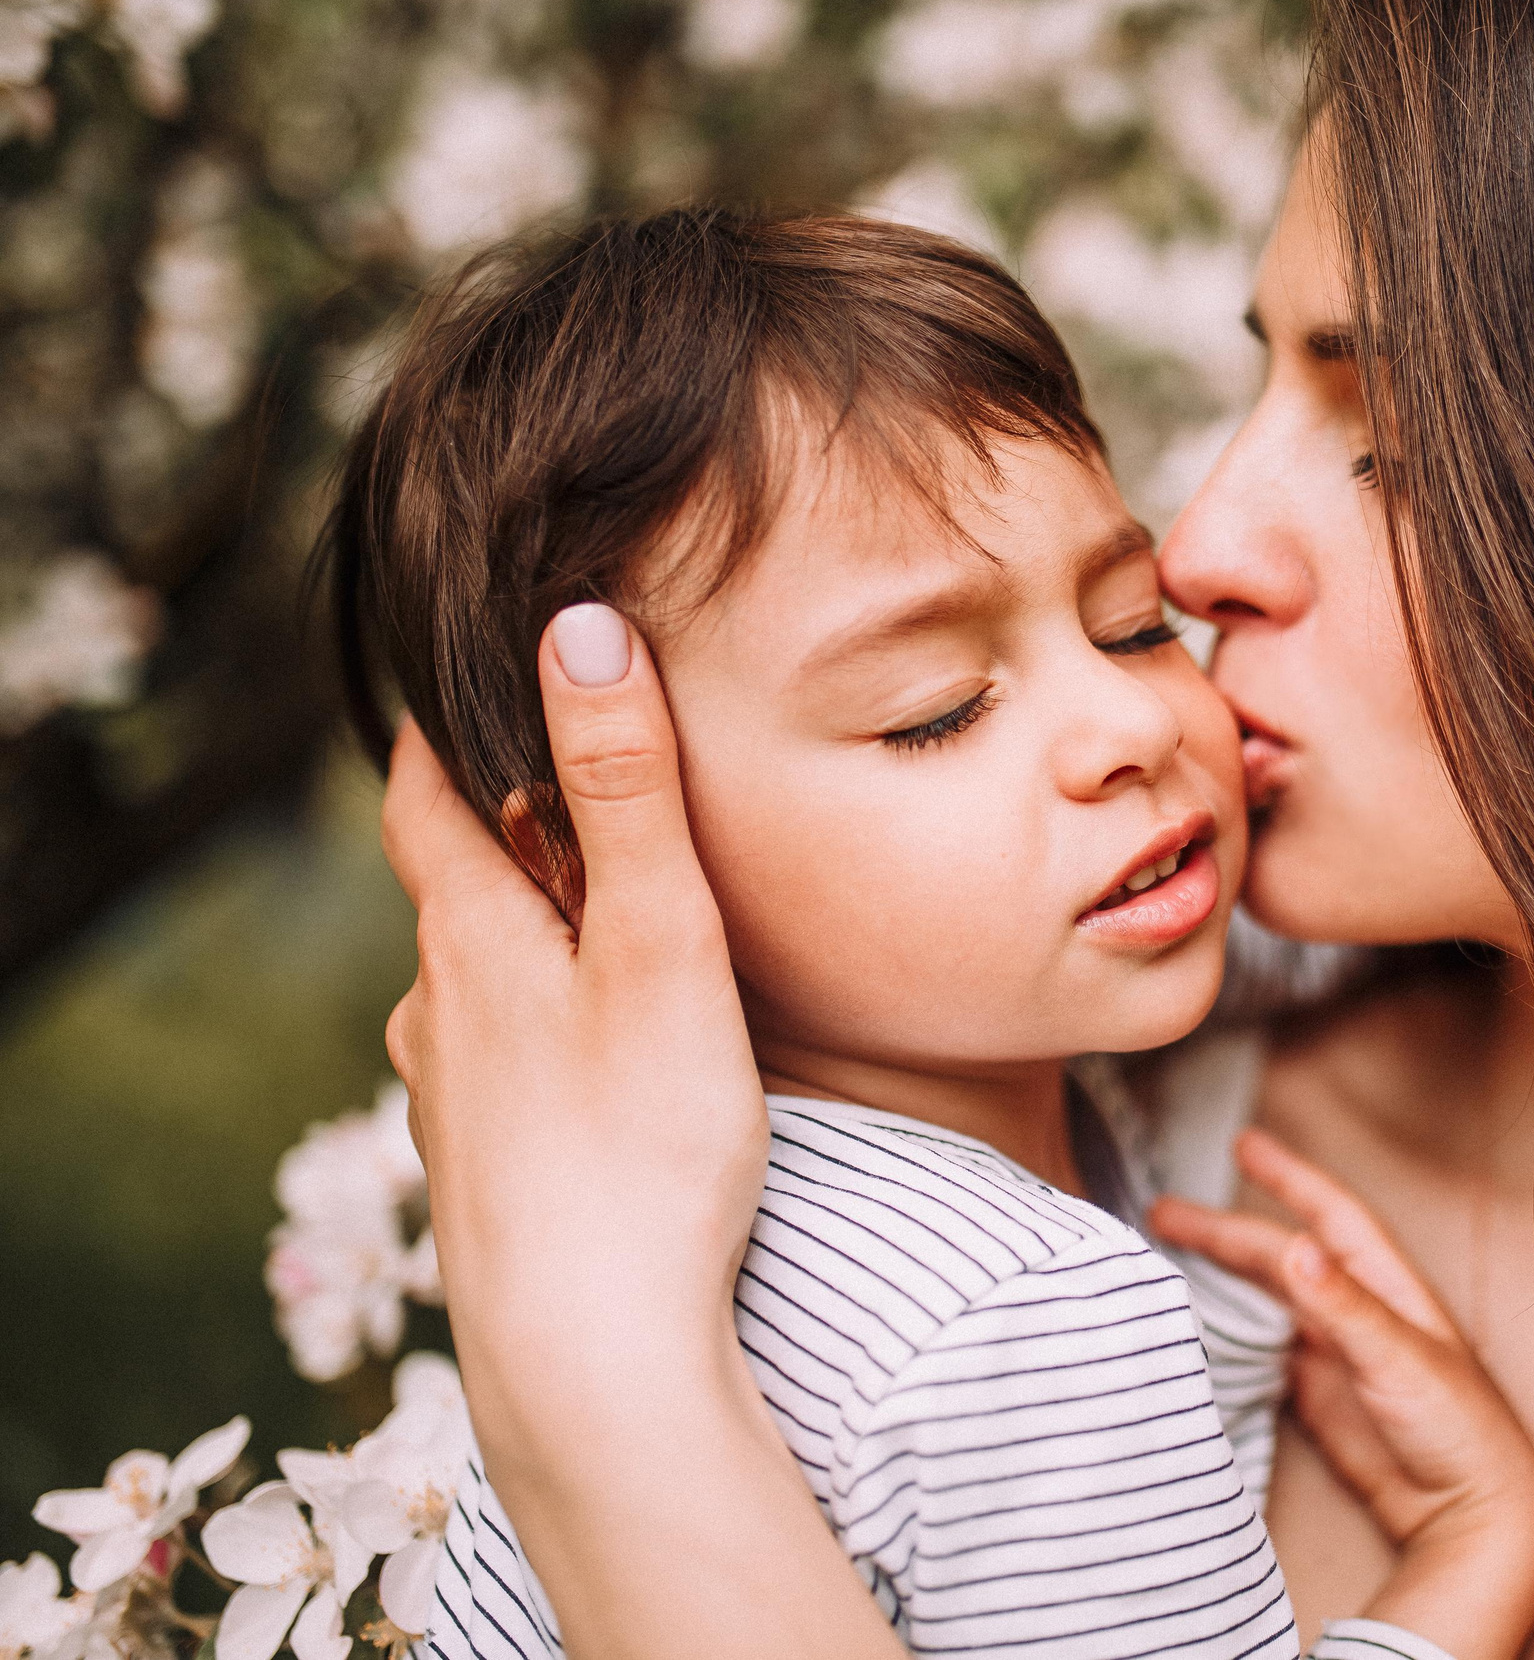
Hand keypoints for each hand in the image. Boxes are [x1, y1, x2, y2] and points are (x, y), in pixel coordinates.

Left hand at [381, 603, 895, 1658]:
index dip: (444, 730)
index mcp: (471, 941)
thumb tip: (577, 626)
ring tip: (606, 919)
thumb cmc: (639, 1145)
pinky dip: (541, 1026)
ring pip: (477, 987)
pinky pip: (501, 1065)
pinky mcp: (484, 1178)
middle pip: (456, 894)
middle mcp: (436, 1016)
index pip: (424, 799)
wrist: (590, 1357)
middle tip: (578, 784)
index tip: (467, 667)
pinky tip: (598, 1061)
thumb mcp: (659, 944)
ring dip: (530, 939)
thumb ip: (625, 789)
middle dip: (509, 835)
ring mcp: (452, 1106)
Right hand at [1151, 1130, 1533, 1658]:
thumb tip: (1295, 1249)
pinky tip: (1198, 1329)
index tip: (1243, 1143)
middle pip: (1279, 1257)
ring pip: (1266, 1303)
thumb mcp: (1401, 1358)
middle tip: (1162, 1212)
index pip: (1328, 1215)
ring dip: (1223, 1280)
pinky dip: (1230, 1337)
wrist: (1468, 1511)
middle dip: (1225, 1232)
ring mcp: (1334, 1356)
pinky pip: (1264, 1356)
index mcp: (1384, 1287)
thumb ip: (1345, 1307)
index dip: (1288, 1176)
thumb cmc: (1457, 1427)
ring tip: (1166, 1261)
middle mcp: (1355, 1313)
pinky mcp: (1318, 1401)